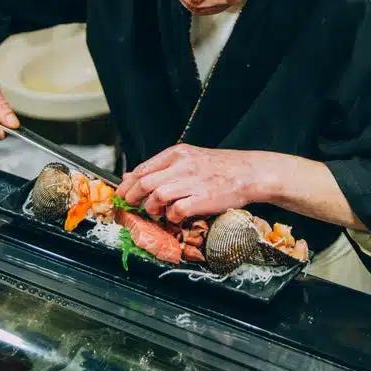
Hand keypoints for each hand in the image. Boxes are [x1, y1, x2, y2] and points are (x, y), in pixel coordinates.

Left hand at [115, 144, 276, 223]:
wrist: (249, 172)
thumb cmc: (219, 168)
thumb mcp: (189, 159)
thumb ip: (162, 167)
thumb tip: (132, 175)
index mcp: (177, 153)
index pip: (142, 168)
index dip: (127, 184)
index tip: (121, 195)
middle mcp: (182, 165)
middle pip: (144, 182)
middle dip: (132, 198)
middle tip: (130, 207)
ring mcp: (192, 182)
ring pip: (157, 196)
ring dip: (152, 208)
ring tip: (157, 212)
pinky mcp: (202, 198)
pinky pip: (176, 211)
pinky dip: (172, 217)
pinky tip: (176, 216)